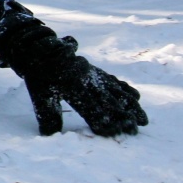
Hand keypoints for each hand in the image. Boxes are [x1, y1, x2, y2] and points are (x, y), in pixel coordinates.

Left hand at [10, 30, 147, 136]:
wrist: (43, 47)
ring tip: (143, 119)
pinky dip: (126, 90)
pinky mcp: (96, 71)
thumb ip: (47, 114)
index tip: (117, 132)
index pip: (95, 112)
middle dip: (125, 118)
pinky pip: (115, 81)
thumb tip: (48, 134)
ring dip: (132, 106)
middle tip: (136, 130)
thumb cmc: (39, 72)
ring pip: (119, 92)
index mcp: (76, 90)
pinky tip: (135, 96)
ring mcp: (95, 76)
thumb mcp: (40, 94)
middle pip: (112, 103)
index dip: (105, 124)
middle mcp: (90, 83)